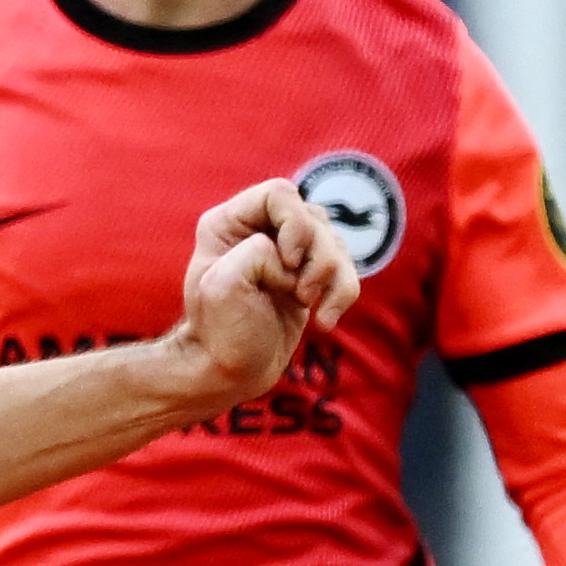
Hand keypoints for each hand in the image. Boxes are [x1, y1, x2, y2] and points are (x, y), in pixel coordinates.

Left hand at [165, 180, 360, 412]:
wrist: (228, 372)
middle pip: (314, 217)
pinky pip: (346, 270)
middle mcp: (259, 230)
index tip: (288, 262)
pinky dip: (343, 295)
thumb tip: (292, 259)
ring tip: (313, 308)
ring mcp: (287, 253)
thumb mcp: (223, 285)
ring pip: (336, 243)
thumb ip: (256, 252)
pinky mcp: (308, 277)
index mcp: (229, 222)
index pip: (279, 194)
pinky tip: (325, 321)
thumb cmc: (219, 332)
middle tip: (301, 295)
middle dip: (317, 257)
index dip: (294, 224)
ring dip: (334, 278)